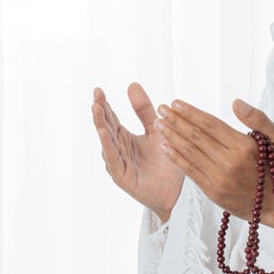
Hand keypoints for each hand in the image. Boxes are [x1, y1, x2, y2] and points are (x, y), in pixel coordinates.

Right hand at [92, 83, 184, 221]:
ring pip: (107, 142)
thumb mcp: (156, 129)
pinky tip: (104, 134)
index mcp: (124, 138)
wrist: (178, 189)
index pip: (111, 118)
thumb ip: (144, 110)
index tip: (98, 90)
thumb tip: (132, 84)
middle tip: (95, 96)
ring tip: (96, 110)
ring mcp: (119, 163)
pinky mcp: (122, 176)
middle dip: (100, 112)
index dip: (104, 104)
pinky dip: (108, 147)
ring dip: (101, 126)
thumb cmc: (166, 161)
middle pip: (106, 127)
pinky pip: (114, 160)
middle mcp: (119, 149)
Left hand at [154, 98, 273, 228]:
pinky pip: (191, 172)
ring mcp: (220, 179)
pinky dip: (177, 159)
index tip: (176, 103)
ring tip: (158, 124)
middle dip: (176, 121)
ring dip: (172, 137)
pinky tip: (166, 147)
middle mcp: (229, 162)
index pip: (211, 124)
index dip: (191, 113)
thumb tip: (236, 103)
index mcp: (244, 147)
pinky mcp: (214, 193)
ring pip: (190, 153)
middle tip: (161, 109)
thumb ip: (258, 119)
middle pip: (196, 137)